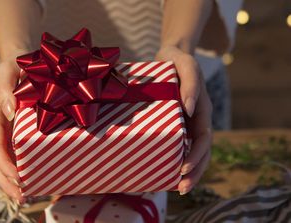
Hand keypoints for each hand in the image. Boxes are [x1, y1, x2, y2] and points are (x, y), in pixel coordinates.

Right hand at [0, 56, 24, 203]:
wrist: (21, 61)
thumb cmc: (14, 65)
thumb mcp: (7, 70)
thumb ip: (6, 88)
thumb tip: (10, 110)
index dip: (4, 163)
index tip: (18, 177)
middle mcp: (0, 128)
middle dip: (7, 181)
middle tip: (23, 197)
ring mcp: (9, 131)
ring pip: (7, 161)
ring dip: (15, 180)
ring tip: (29, 197)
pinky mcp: (20, 131)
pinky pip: (20, 153)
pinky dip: (25, 168)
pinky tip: (37, 179)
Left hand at [156, 46, 212, 194]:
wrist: (169, 55)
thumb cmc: (177, 60)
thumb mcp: (186, 66)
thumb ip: (190, 84)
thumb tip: (189, 109)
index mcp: (202, 109)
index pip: (203, 138)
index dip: (197, 155)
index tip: (184, 169)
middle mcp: (196, 119)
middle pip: (200, 151)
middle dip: (194, 171)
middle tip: (182, 188)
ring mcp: (186, 122)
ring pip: (191, 151)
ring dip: (188, 171)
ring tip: (177, 187)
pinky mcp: (174, 122)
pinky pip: (178, 144)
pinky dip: (175, 159)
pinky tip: (164, 170)